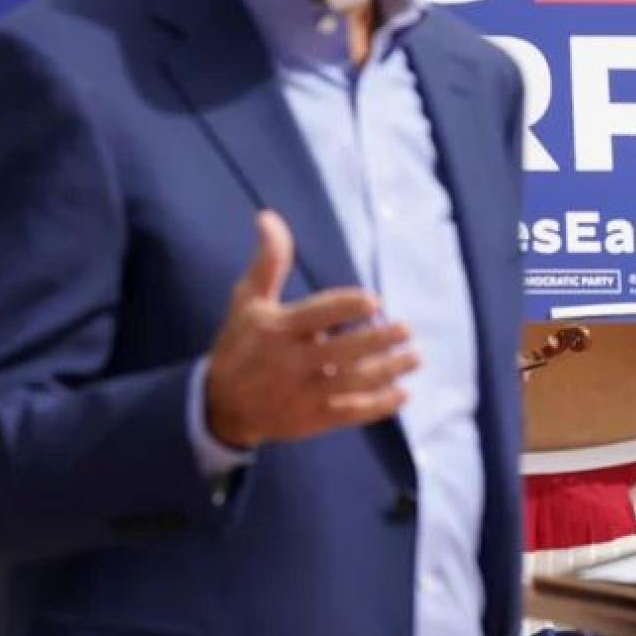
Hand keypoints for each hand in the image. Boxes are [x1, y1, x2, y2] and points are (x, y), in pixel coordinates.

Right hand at [204, 211, 417, 446]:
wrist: (221, 404)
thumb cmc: (240, 343)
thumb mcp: (247, 300)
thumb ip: (268, 261)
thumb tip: (268, 216)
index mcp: (277, 329)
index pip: (317, 315)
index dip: (347, 308)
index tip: (374, 302)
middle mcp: (290, 362)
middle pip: (342, 351)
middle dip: (378, 340)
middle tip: (406, 328)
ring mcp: (302, 394)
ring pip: (353, 382)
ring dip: (388, 371)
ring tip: (414, 357)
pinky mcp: (312, 419)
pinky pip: (351, 413)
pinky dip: (379, 405)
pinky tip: (402, 393)